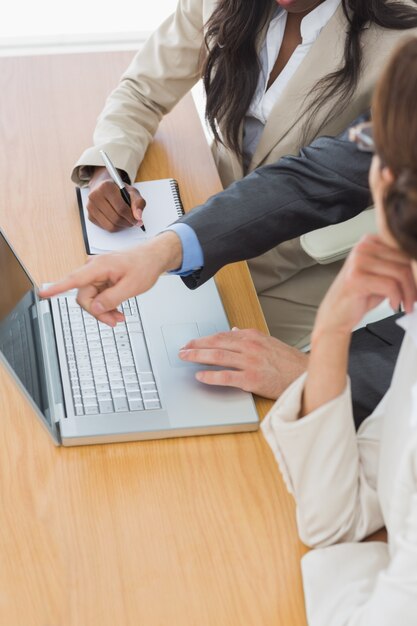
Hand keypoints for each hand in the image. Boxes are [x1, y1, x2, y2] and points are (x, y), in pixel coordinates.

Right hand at [39, 232, 182, 325]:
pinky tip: (117, 310)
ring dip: (103, 310)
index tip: (42, 292)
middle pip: (84, 296)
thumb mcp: (132, 287)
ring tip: (119, 317)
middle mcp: (94, 268)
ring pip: (91, 299)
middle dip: (98, 311)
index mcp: (99, 266)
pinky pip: (97, 295)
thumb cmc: (145, 265)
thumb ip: (112, 299)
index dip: (57, 287)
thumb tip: (95, 308)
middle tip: (115, 321)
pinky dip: (106, 304)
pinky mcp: (101, 278)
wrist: (153, 257)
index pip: (74, 279)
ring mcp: (97, 273)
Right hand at [87, 167, 145, 231]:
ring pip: (110, 226)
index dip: (132, 217)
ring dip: (121, 227)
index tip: (138, 221)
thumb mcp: (132, 192)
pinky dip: (114, 227)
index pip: (121, 208)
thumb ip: (138, 203)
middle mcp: (95, 195)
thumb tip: (139, 217)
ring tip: (126, 222)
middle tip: (133, 222)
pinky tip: (118, 221)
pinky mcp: (90, 216)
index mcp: (106, 187)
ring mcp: (90, 206)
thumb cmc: (119, 190)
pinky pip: (104, 228)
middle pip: (116, 218)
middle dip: (127, 223)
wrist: (104, 188)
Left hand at [179, 328, 307, 398]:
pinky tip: (200, 375)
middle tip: (182, 349)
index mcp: (253, 336)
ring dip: (198, 356)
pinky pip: (226, 376)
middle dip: (196, 346)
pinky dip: (211, 375)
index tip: (192, 342)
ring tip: (185, 358)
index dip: (204, 339)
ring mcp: (250, 362)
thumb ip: (250, 337)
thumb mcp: (269, 342)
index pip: (222, 335)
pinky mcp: (252, 379)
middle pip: (216, 343)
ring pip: (218, 356)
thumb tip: (234, 330)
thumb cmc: (289, 362)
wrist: (306, 375)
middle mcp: (249, 346)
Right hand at [313, 234, 416, 338]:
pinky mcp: (356, 277)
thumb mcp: (381, 276)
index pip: (404, 248)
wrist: (335, 315)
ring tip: (406, 304)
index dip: (416, 268)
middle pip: (405, 260)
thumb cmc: (358, 296)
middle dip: (414, 283)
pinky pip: (390, 285)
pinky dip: (397, 298)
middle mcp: (362, 247)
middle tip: (415, 298)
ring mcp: (358, 261)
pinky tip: (393, 305)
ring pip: (400, 273)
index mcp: (369, 242)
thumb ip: (397, 266)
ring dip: (408, 293)